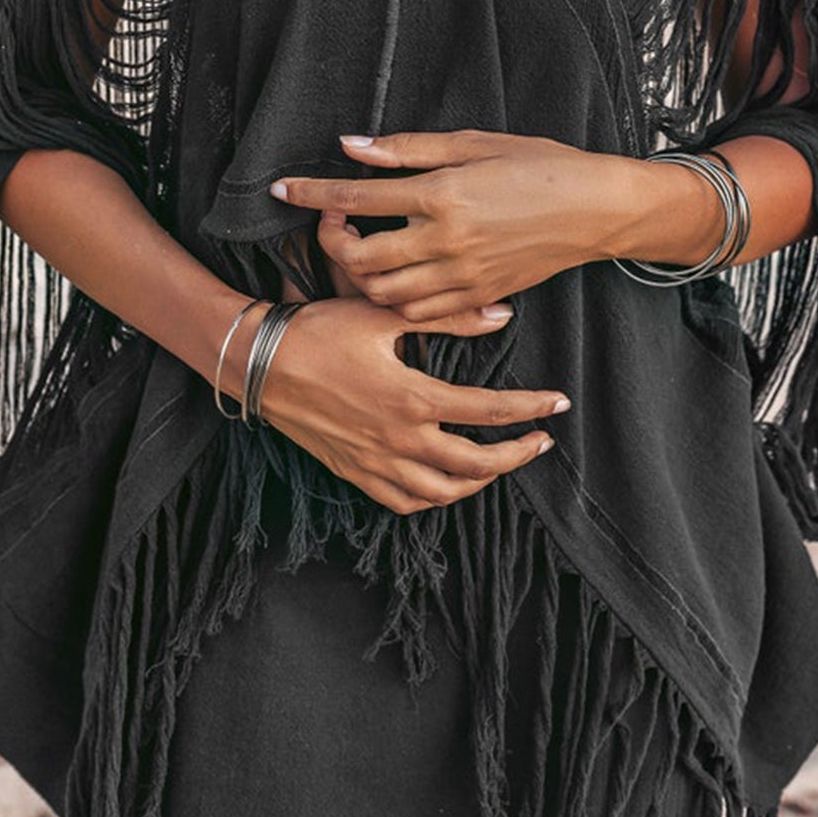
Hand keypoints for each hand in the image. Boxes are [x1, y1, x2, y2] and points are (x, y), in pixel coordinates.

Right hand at [257, 294, 568, 515]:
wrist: (259, 363)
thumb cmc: (320, 330)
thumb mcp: (384, 314)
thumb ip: (449, 318)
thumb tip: (502, 316)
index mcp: (413, 398)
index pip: (489, 411)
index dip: (530, 407)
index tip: (558, 403)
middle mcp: (399, 440)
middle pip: (476, 464)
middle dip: (517, 454)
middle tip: (541, 440)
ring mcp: (376, 463)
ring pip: (444, 493)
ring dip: (481, 481)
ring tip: (502, 463)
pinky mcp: (355, 473)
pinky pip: (406, 503)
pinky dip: (436, 499)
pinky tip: (448, 484)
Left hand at [269, 127, 627, 321]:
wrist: (596, 210)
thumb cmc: (539, 166)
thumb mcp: (473, 143)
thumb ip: (408, 148)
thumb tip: (351, 146)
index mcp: (443, 193)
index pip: (357, 196)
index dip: (313, 193)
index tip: (282, 188)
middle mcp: (447, 239)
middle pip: (362, 257)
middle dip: (334, 242)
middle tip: (335, 222)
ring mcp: (463, 275)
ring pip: (386, 292)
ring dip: (363, 274)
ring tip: (364, 248)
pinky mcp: (479, 296)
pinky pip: (421, 313)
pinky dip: (399, 299)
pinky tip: (399, 276)